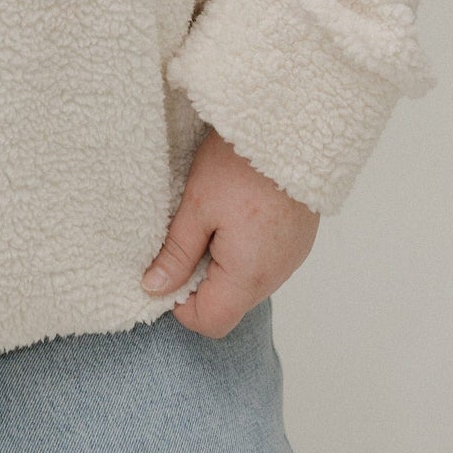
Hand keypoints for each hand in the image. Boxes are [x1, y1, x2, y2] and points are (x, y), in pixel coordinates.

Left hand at [141, 128, 319, 337]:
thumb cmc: (240, 165)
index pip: (210, 322)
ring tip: (213, 219)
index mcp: (247, 276)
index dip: (180, 304)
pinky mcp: (298, 241)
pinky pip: (265, 261)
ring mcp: (291, 259)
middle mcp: (275, 276)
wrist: (292, 130)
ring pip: (246, 282)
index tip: (168, 268)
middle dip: (201, 280)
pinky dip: (245, 249)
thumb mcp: (197, 206)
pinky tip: (237, 213)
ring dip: (223, 263)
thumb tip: (153, 287)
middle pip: (229, 304)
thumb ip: (176, 253)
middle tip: (188, 235)